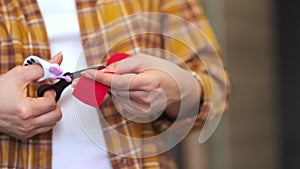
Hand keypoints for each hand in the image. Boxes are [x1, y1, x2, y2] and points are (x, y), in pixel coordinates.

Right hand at [0, 53, 62, 139]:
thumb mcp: (18, 75)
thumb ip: (40, 69)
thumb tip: (56, 63)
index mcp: (25, 110)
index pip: (52, 103)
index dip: (50, 92)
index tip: (44, 88)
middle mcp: (27, 124)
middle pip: (56, 115)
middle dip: (54, 103)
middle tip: (45, 95)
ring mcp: (26, 131)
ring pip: (52, 124)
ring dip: (51, 112)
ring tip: (41, 102)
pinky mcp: (24, 135)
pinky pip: (43, 129)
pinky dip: (44, 120)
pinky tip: (36, 111)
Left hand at [81, 54, 200, 118]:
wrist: (179, 89)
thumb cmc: (163, 71)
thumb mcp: (145, 60)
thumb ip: (124, 64)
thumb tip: (106, 70)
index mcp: (148, 83)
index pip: (118, 82)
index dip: (100, 78)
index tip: (86, 74)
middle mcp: (146, 99)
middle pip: (115, 90)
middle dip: (103, 82)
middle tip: (93, 76)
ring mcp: (144, 108)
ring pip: (117, 97)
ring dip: (113, 88)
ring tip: (124, 79)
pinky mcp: (142, 113)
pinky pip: (122, 102)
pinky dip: (120, 94)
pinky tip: (129, 88)